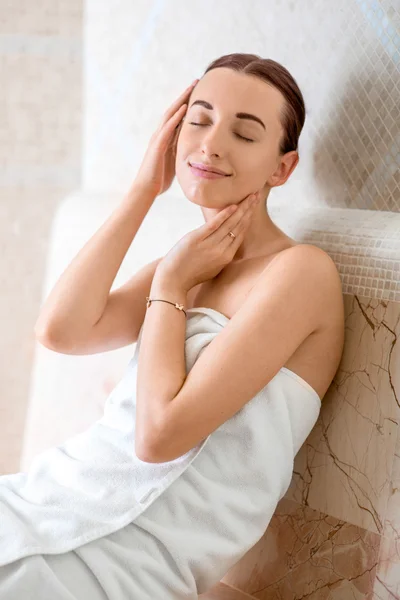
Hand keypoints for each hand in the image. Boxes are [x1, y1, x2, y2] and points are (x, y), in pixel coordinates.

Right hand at [134, 79, 198, 197]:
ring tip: (191, 88)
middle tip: (196, 82)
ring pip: (169, 115)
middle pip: (173, 111)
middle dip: (184, 96)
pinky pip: (167, 129)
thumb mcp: (174, 161)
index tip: (198, 93)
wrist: (146, 189)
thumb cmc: (160, 179)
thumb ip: (180, 152)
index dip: (186, 104)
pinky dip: (176, 117)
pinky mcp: (157, 147)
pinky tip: (184, 108)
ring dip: (181, 101)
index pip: (177, 117)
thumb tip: (192, 149)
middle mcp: (160, 135)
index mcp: (165, 139)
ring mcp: (157, 139)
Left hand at [157, 191, 261, 291]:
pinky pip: (214, 224)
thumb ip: (221, 254)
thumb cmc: (191, 274)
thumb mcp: (212, 267)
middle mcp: (221, 251)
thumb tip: (226, 240)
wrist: (173, 280)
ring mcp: (210, 245)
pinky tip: (233, 206)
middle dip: (249, 209)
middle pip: (239, 226)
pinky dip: (224, 214)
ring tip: (249, 196)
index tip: (253, 207)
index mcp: (226, 258)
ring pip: (230, 224)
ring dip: (241, 208)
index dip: (248, 219)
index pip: (241, 234)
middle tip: (256, 195)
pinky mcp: (197, 239)